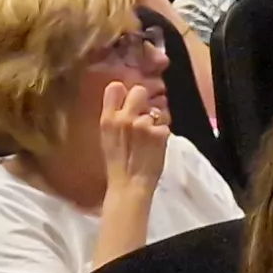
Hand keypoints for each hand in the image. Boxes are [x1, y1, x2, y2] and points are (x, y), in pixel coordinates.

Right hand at [98, 78, 171, 198]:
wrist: (129, 185)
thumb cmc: (118, 164)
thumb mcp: (107, 137)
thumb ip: (115, 118)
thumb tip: (125, 102)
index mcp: (108, 119)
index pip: (115, 87)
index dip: (125, 92)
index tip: (127, 100)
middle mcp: (125, 118)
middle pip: (139, 91)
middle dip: (144, 101)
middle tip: (144, 116)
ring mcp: (143, 124)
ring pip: (155, 112)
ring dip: (155, 123)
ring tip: (148, 140)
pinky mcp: (160, 133)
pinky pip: (165, 126)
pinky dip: (163, 136)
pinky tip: (155, 147)